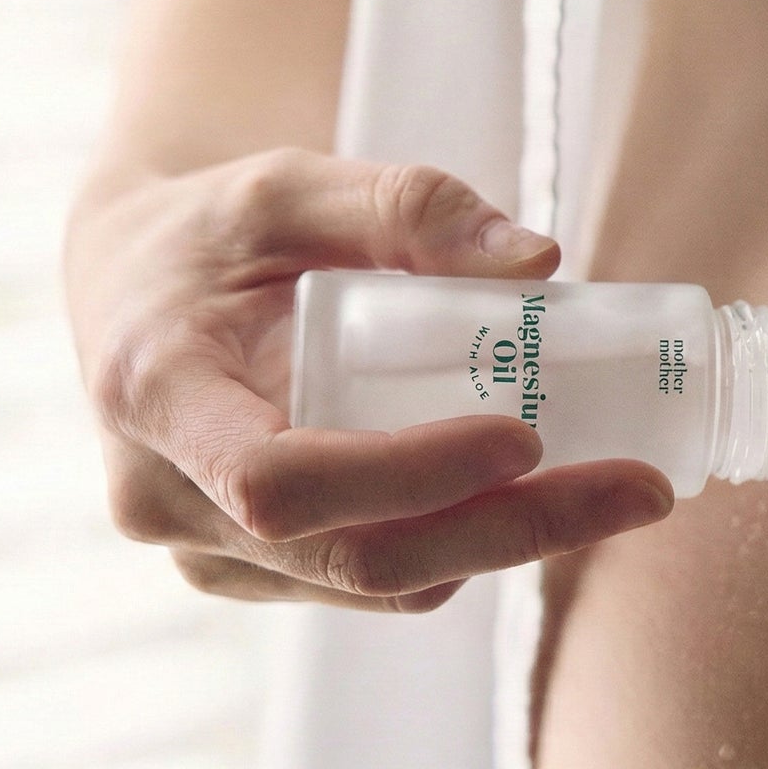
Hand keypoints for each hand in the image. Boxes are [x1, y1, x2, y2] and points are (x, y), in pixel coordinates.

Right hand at [65, 147, 674, 612]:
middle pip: (351, 556)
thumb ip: (407, 204)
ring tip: (615, 485)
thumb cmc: (207, 231)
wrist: (128, 291)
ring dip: (504, 544)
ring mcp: (203, 553)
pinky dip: (462, 547)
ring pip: (375, 586)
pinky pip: (371, 583)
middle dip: (509, 530)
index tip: (524, 436)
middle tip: (639, 488)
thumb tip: (538, 263)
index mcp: (154, 392)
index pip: (278, 481)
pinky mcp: (249, 575)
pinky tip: (530, 496)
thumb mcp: (288, 183)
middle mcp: (163, 498)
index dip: (406, 476)